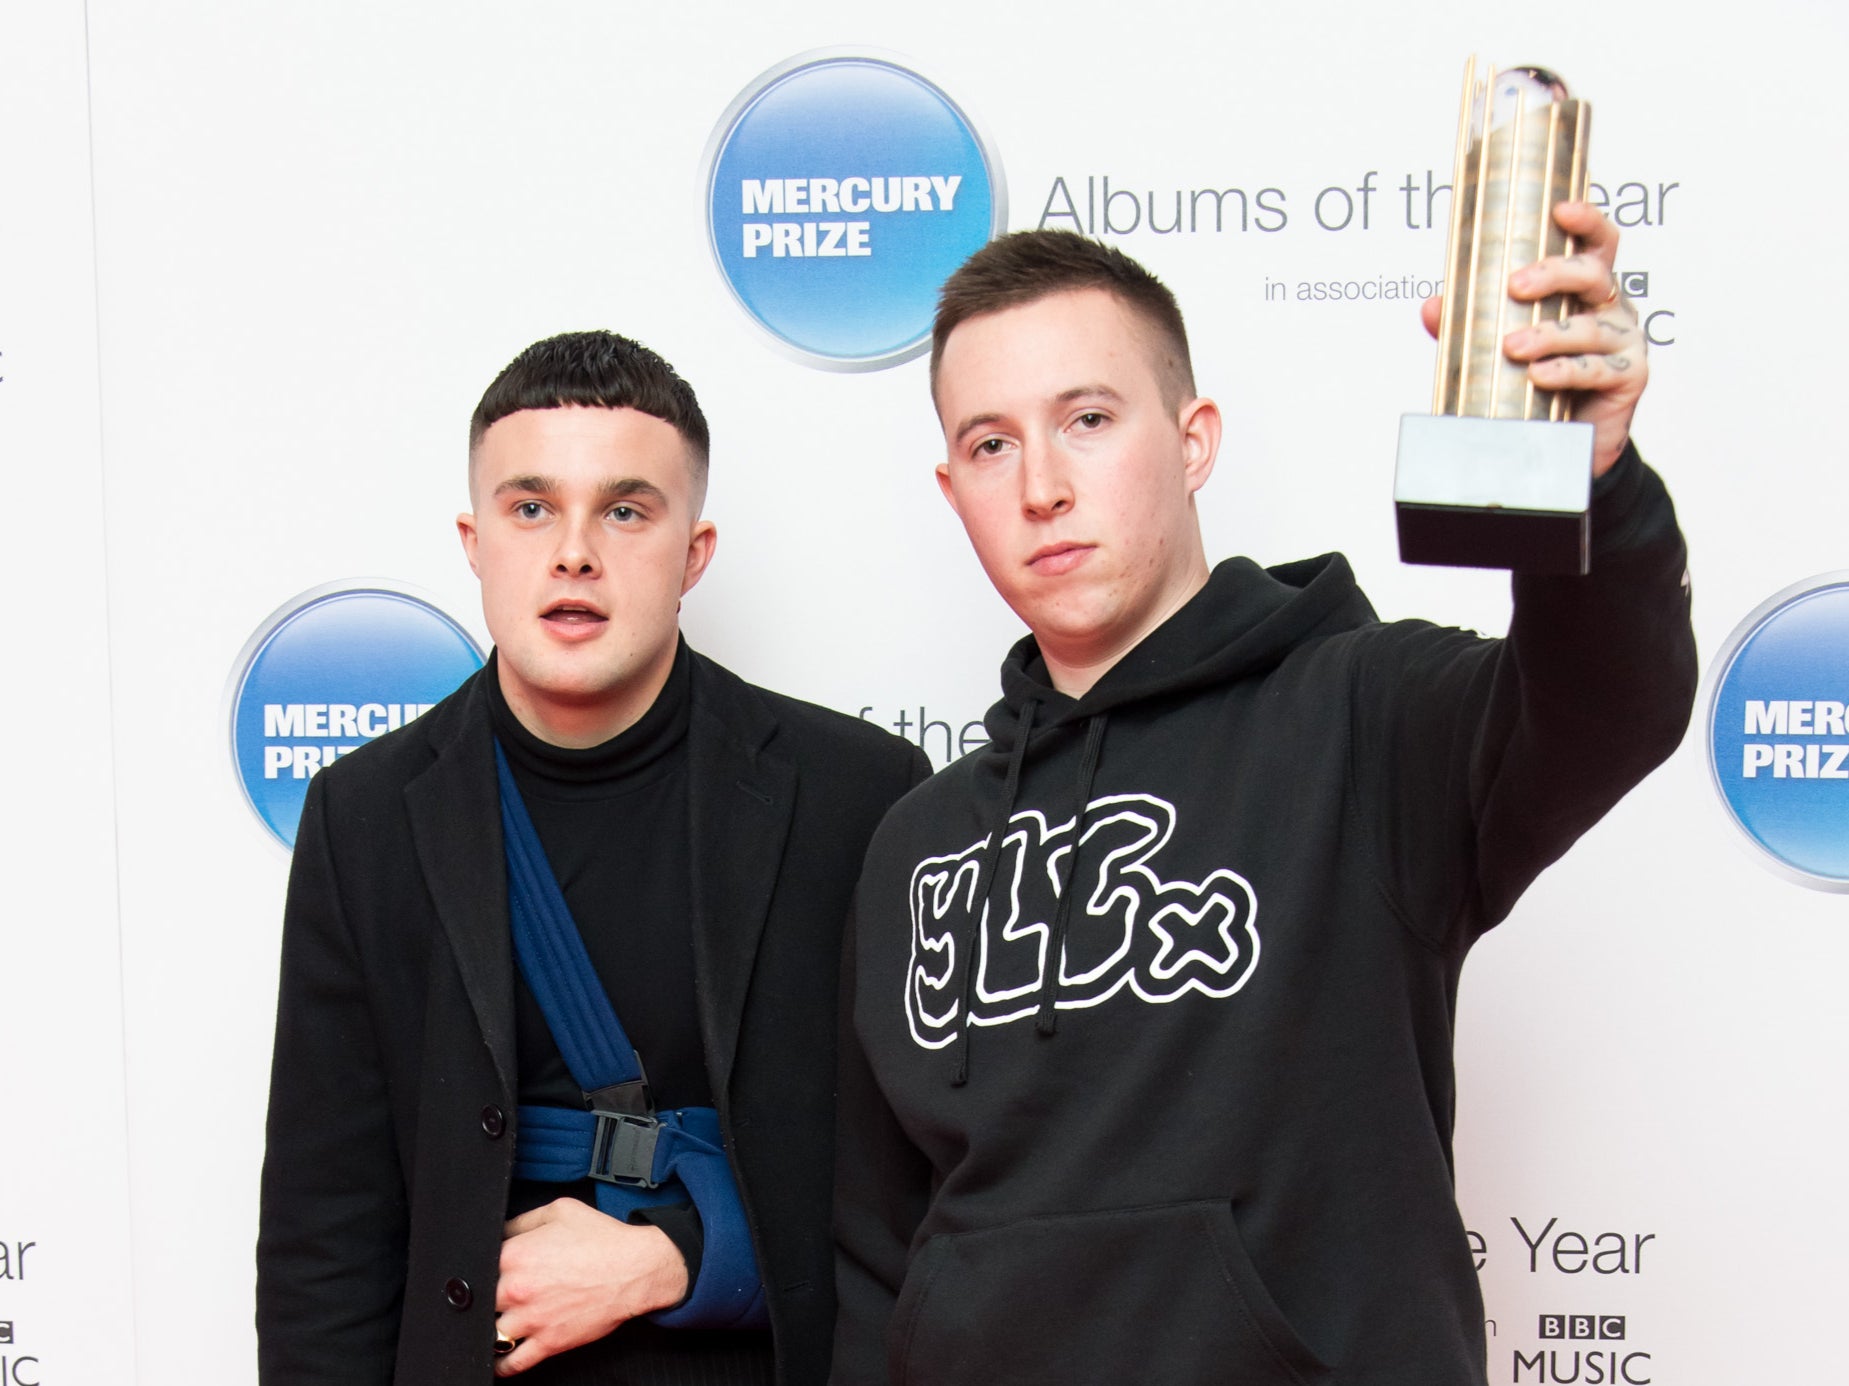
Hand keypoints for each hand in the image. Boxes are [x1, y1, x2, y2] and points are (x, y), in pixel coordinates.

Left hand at [492, 1198, 688, 1375]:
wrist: (636, 1268)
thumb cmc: (602, 1239)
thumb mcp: (560, 1211)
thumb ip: (523, 1221)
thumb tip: (501, 1231)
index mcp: (515, 1254)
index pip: (480, 1264)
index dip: (485, 1265)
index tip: (492, 1269)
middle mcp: (517, 1289)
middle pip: (482, 1300)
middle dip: (490, 1296)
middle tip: (503, 1293)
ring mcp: (531, 1320)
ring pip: (493, 1333)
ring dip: (495, 1328)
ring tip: (500, 1323)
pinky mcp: (548, 1343)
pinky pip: (513, 1363)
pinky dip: (502, 1365)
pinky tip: (500, 1359)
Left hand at [1419, 200, 1645, 476]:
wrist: (1563, 439)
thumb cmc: (1536, 382)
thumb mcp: (1496, 347)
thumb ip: (1466, 325)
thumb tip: (1432, 306)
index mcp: (1585, 289)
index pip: (1596, 244)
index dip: (1586, 221)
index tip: (1561, 210)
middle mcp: (1610, 307)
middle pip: (1592, 274)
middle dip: (1554, 274)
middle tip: (1516, 286)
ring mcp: (1624, 340)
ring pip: (1588, 327)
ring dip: (1547, 335)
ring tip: (1512, 348)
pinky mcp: (1629, 376)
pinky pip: (1595, 368)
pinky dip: (1565, 371)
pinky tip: (1539, 375)